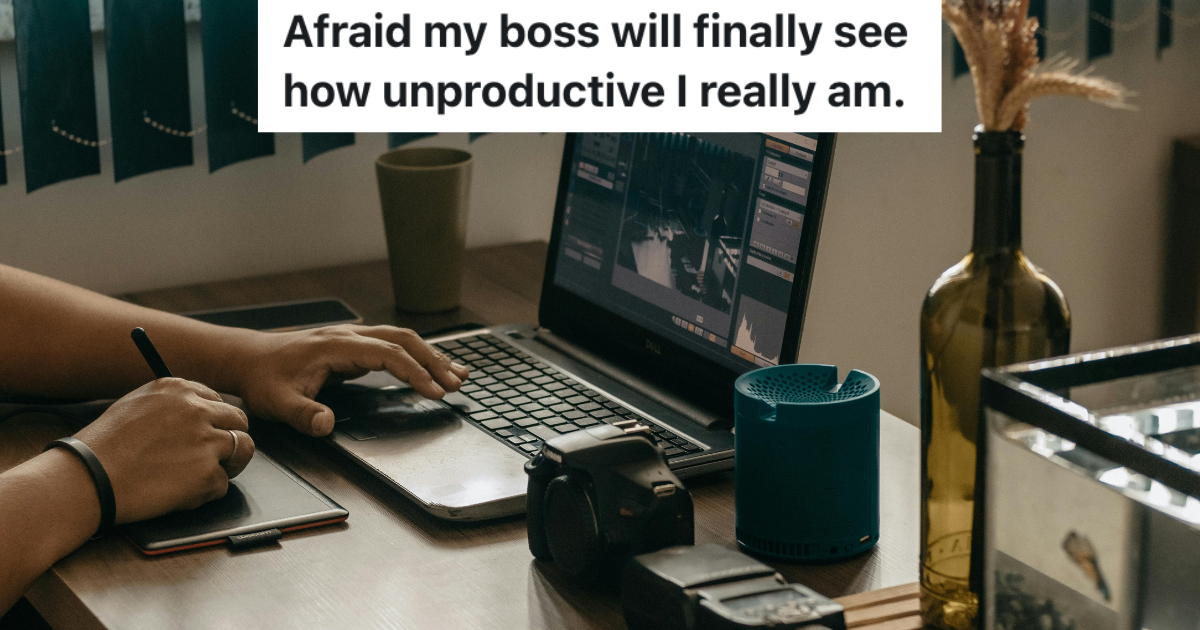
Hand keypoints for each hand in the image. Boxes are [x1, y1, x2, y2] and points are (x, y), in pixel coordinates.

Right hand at [74, 378, 253, 523]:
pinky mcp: (207, 474)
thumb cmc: (103, 446)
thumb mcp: (135, 404)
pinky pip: (223, 484)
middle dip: (231, 439)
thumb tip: (198, 409)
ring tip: (206, 475)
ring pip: (243, 449)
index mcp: (179, 389)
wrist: (88, 478)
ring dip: (230, 464)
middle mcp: (197, 410)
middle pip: (239, 421)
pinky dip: (207, 492)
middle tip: (217, 457)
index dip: (216, 421)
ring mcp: (205, 441)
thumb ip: (171, 404)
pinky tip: (181, 494)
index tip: (208, 433)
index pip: (219, 400)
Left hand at [226, 325, 469, 436]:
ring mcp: (353, 338)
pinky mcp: (354, 347)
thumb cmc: (263, 379)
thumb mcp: (277, 402)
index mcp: (336, 346)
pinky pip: (393, 346)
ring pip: (402, 339)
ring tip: (458, 375)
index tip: (434, 391)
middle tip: (457, 384)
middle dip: (434, 361)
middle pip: (404, 340)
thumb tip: (326, 426)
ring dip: (431, 356)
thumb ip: (303, 415)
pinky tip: (432, 368)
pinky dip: (417, 356)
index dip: (414, 371)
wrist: (248, 359)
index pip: (387, 353)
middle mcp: (349, 336)